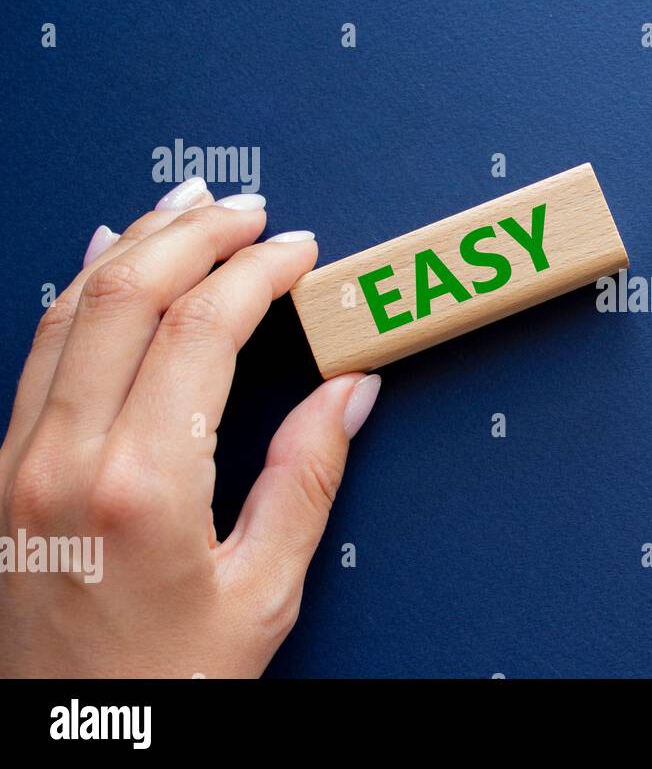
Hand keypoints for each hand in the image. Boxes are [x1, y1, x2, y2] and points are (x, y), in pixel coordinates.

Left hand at [0, 179, 380, 676]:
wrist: (68, 747)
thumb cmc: (168, 687)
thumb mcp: (262, 594)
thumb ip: (305, 479)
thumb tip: (348, 393)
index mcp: (141, 487)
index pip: (201, 330)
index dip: (257, 273)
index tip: (298, 250)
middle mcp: (62, 459)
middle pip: (126, 295)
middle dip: (195, 234)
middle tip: (251, 210)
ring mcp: (16, 463)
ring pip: (69, 309)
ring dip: (133, 244)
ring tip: (186, 207)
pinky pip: (37, 350)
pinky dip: (78, 290)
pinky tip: (103, 260)